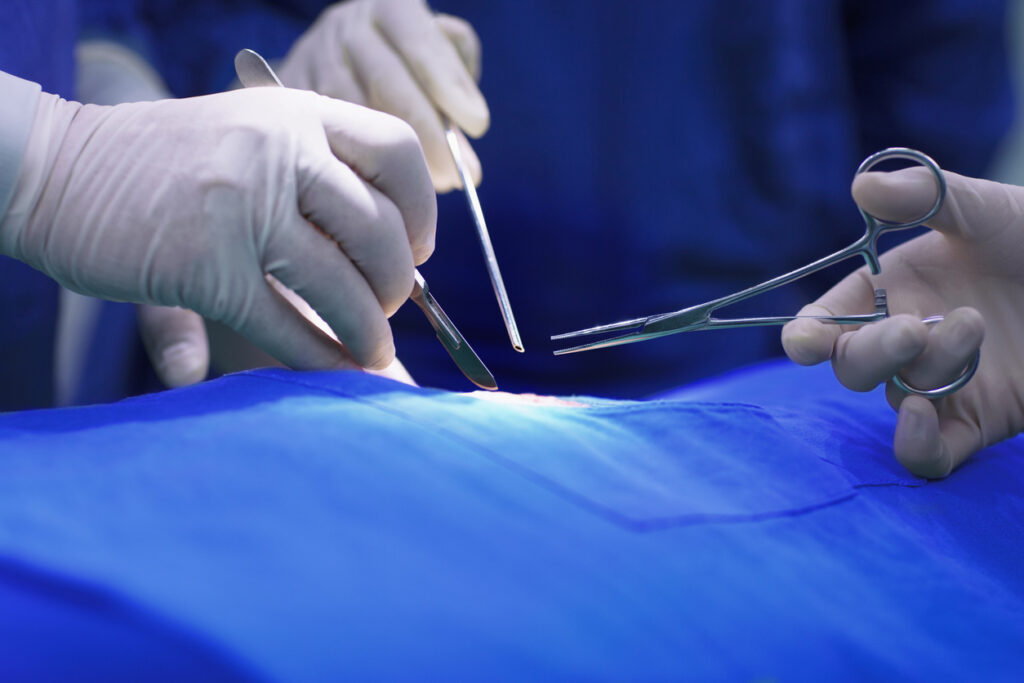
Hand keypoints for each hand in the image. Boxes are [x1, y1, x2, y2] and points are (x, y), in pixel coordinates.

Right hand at [1, 87, 435, 373]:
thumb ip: (316, 180)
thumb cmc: (161, 163)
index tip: (418, 250)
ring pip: (342, 284)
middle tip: (386, 308)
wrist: (53, 167)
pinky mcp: (204, 266)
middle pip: (380, 229)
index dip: (423, 209)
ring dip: (368, 331)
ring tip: (370, 352)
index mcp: (293, 113)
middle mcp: (276, 150)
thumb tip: (401, 259)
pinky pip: (286, 324)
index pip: (398, 150)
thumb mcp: (246, 136)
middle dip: (397, 285)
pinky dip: (319, 358)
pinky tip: (333, 370)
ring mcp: (240, 207)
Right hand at [278, 0, 486, 191]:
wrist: (332, 58)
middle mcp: (347, 29)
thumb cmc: (403, 62)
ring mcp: (313, 60)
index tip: (479, 124)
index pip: (422, 44)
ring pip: (354, 115)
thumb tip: (465, 125)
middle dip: (428, 137)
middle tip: (457, 176)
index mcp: (389, 8)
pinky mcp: (289, 95)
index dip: (451, 84)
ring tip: (423, 195)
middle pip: (389, 83)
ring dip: (392, 162)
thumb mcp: (436, 51)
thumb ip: (456, 74)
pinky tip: (381, 195)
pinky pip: (324, 137)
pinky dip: (357, 169)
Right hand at [781, 167, 1023, 477]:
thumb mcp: (985, 208)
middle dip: (873, 350)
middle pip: (852, 367)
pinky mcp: (975, 424)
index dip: (806, 336)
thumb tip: (862, 186)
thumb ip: (926, 196)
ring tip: (976, 326)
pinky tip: (920, 417)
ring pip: (897, 396)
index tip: (807, 341)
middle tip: (915, 328)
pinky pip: (928, 457)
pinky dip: (914, 446)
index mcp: (885, 294)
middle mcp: (902, 344)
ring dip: (927, 368)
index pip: (823, 324)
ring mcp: (936, 386)